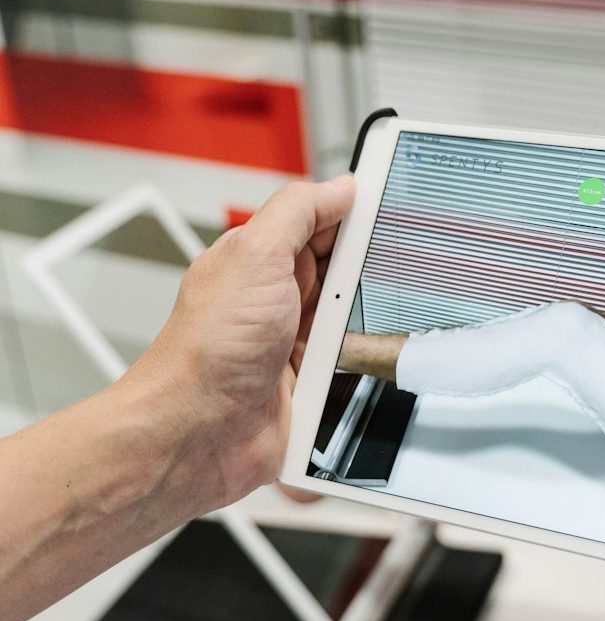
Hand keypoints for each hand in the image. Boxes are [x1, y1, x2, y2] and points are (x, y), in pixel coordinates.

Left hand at [129, 176, 354, 509]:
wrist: (197, 433)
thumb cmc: (206, 351)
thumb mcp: (254, 256)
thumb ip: (298, 213)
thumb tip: (339, 187)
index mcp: (261, 259)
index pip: (319, 222)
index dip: (353, 215)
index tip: (390, 206)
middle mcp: (277, 299)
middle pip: (345, 271)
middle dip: (367, 272)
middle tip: (379, 272)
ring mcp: (295, 342)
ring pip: (355, 319)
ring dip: (362, 324)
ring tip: (349, 329)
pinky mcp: (312, 383)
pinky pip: (354, 365)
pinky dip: (359, 365)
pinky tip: (353, 364)